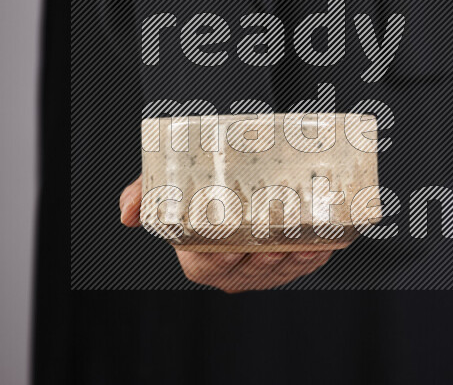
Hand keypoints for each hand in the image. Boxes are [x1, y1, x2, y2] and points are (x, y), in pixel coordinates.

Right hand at [119, 175, 334, 292]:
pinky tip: (324, 245)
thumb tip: (127, 212)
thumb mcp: (167, 186)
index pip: (206, 265)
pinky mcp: (285, 263)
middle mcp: (229, 269)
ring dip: (293, 260)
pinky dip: (314, 257)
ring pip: (277, 271)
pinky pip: (300, 265)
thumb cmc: (198, 190)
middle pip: (247, 271)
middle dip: (264, 261)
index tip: (236, 247)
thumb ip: (145, 193)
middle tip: (276, 242)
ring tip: (306, 243)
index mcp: (197, 257)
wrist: (230, 181)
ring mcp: (258, 269)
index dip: (221, 260)